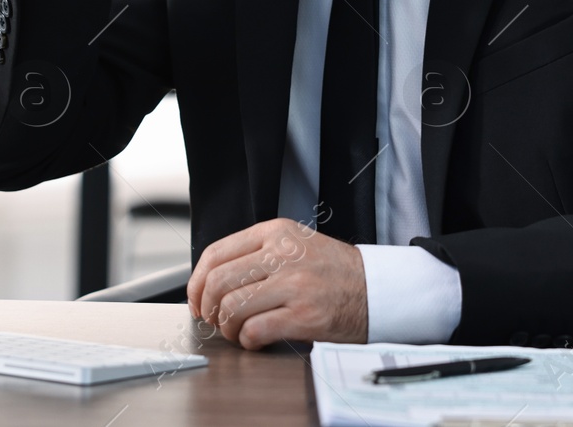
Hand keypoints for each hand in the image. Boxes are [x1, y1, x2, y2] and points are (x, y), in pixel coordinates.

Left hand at [185, 218, 368, 349]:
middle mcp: (283, 254)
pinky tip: (255, 339)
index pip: (216, 254)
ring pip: (232, 307)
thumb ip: (257, 253)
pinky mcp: (305, 315)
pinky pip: (255, 330)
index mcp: (276, 232)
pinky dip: (247, 340)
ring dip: (227, 327)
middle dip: (208, 308)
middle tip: (215, 320)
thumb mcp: (295, 244)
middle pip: (218, 282)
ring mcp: (294, 284)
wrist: (376, 289)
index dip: (196, 283)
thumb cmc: (332, 271)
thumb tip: (211, 281)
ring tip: (237, 331)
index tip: (197, 300)